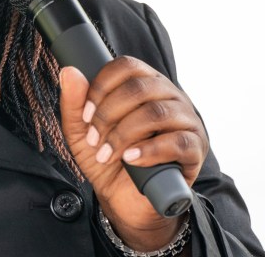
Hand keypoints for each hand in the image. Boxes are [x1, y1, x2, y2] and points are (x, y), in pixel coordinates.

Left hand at [59, 57, 207, 250]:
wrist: (124, 199)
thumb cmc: (107, 158)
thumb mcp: (81, 132)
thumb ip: (74, 102)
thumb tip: (69, 71)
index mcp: (144, 83)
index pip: (126, 66)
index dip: (101, 87)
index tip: (86, 114)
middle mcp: (168, 95)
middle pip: (139, 88)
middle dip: (108, 115)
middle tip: (93, 139)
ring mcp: (186, 120)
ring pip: (157, 113)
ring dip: (124, 135)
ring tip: (107, 154)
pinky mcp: (195, 148)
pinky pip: (177, 142)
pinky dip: (149, 151)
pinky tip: (131, 159)